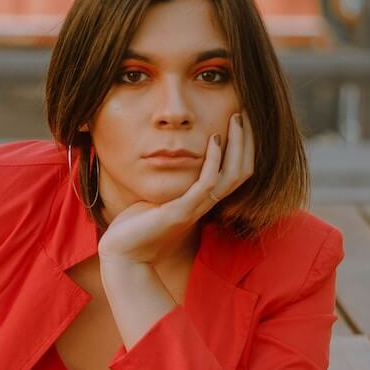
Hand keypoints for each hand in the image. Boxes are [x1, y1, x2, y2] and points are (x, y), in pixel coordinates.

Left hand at [97, 111, 254, 265]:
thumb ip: (167, 181)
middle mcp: (204, 205)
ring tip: (236, 118)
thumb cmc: (134, 229)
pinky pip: (207, 184)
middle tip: (247, 113)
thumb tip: (165, 159)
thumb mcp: (155, 198)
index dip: (243, 147)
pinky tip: (214, 140)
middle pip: (242, 171)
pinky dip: (214, 161)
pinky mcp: (181, 212)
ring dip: (238, 144)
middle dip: (247, 141)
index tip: (240, 121)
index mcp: (200, 202)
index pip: (235, 172)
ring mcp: (195, 209)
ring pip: (232, 175)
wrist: (122, 257)